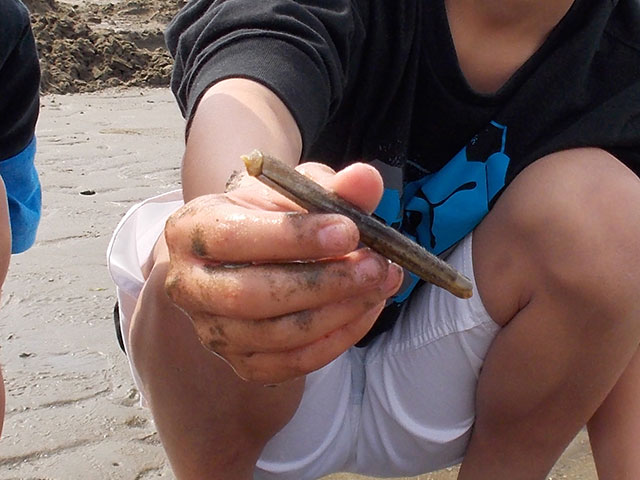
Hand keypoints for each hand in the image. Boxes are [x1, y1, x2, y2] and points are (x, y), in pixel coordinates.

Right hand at [164, 162, 402, 383]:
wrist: (253, 250)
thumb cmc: (271, 215)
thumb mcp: (296, 188)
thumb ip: (331, 185)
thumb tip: (366, 180)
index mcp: (190, 231)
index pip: (233, 238)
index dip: (293, 238)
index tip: (348, 231)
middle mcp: (189, 286)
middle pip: (251, 295)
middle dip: (323, 282)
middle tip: (375, 265)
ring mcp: (213, 331)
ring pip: (276, 334)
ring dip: (339, 311)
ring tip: (381, 283)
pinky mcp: (242, 362)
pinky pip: (292, 363)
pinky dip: (338, 339)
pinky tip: (366, 309)